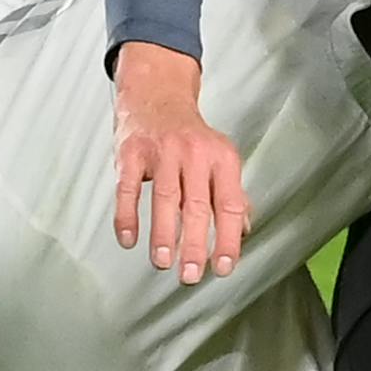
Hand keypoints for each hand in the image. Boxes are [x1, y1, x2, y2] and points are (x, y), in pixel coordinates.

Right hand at [112, 42, 251, 283]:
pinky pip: (128, 189)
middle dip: (195, 244)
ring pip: (165, 199)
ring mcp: (162, 151)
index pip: (229, 204)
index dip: (228, 238)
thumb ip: (231, 194)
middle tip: (192, 275)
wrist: (156, 95)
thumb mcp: (219, 157)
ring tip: (163, 263)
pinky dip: (127, 216)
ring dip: (164, 234)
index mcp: (222, 157)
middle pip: (197, 206)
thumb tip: (243, 230)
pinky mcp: (131, 152)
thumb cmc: (190, 137)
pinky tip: (128, 240)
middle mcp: (195, 152)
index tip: (225, 267)